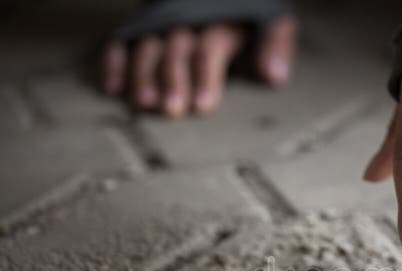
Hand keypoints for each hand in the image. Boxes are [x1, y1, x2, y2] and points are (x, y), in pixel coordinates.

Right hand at [101, 17, 296, 116]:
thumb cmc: (248, 18)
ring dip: (142, 75)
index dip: (205, 76)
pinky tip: (111, 88)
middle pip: (176, 47)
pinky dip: (113, 63)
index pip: (210, 47)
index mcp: (220, 18)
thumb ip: (276, 45)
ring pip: (147, 45)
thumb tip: (274, 75)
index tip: (204, 106)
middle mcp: (187, 17)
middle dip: (172, 78)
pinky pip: (120, 41)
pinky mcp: (139, 27)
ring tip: (144, 104)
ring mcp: (160, 21)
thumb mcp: (271, 22)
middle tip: (171, 109)